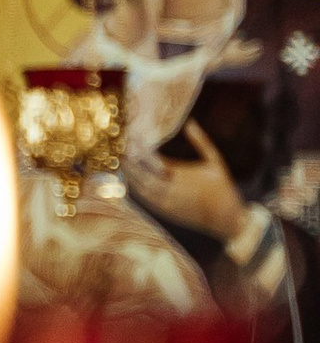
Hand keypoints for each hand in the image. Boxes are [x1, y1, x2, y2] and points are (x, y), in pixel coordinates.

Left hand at [131, 118, 246, 241]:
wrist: (225, 219)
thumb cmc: (222, 187)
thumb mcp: (214, 161)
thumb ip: (201, 142)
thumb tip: (190, 122)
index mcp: (181, 175)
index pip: (154, 159)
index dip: (141, 149)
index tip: (132, 137)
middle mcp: (170, 190)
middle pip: (141, 174)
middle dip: (129, 161)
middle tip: (118, 148)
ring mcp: (165, 202)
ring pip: (139, 188)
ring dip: (129, 175)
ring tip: (120, 161)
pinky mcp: (164, 211)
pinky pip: (144, 199)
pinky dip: (135, 188)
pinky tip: (128, 178)